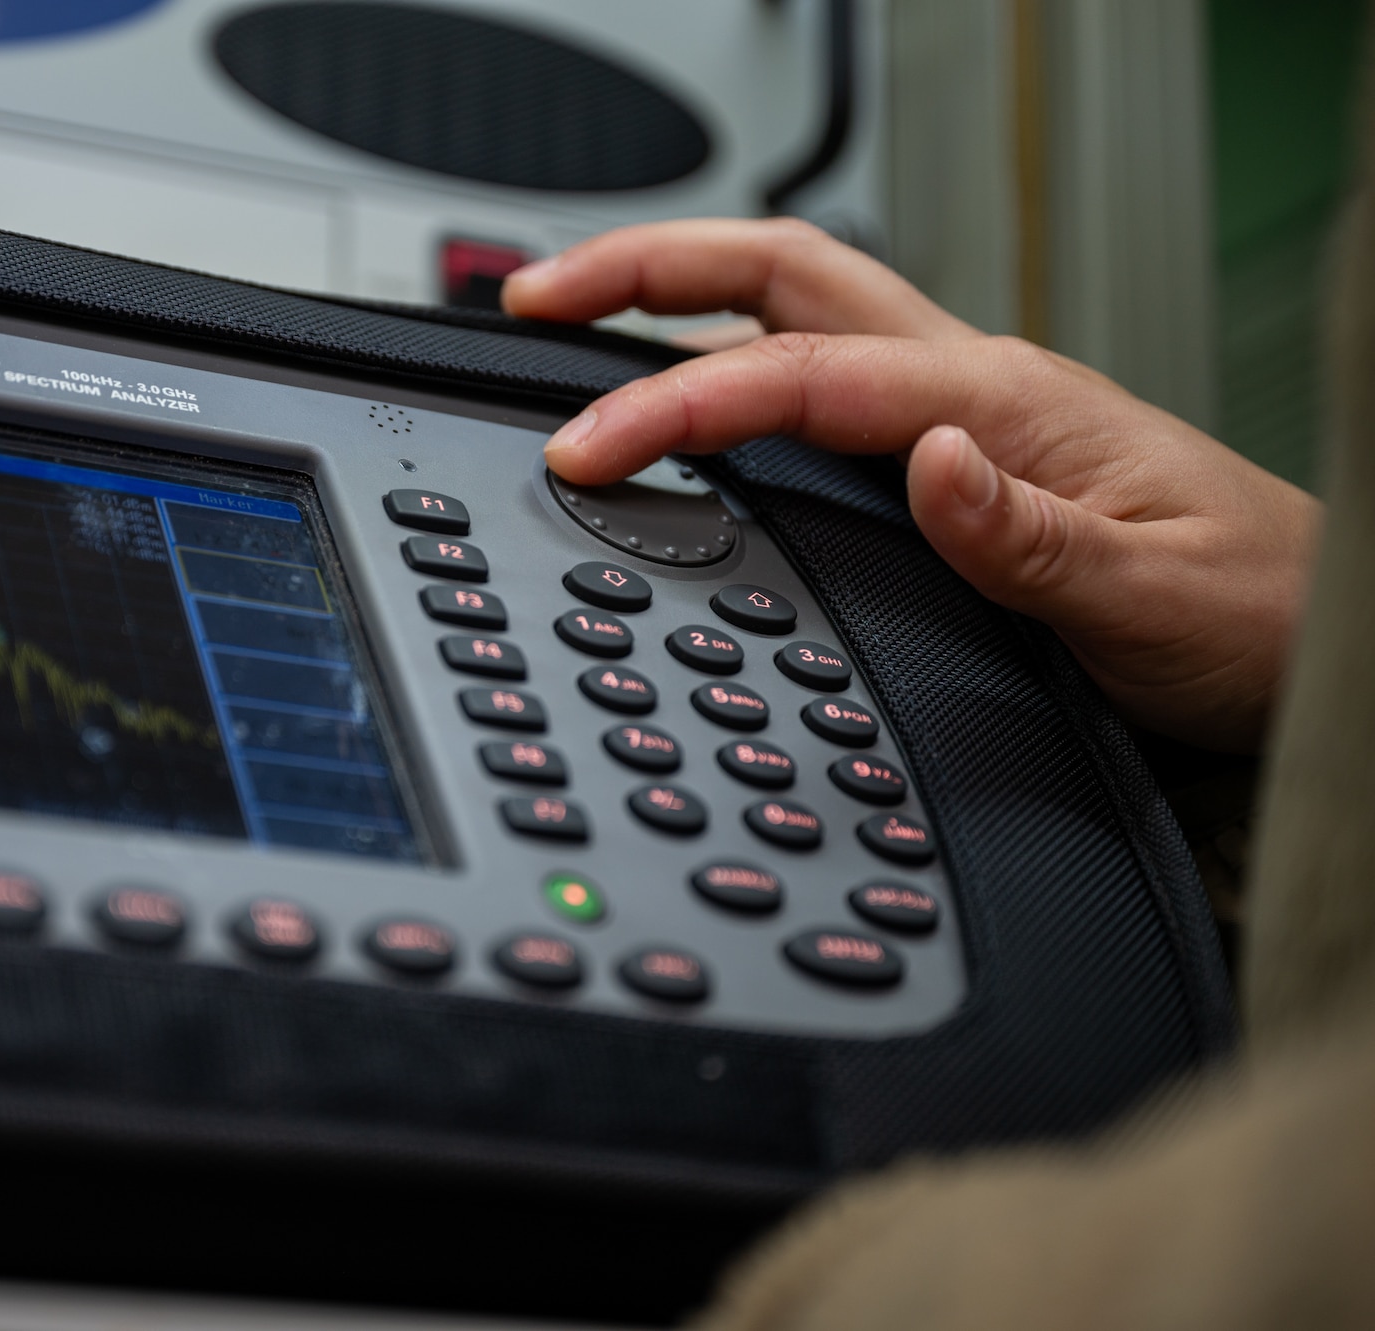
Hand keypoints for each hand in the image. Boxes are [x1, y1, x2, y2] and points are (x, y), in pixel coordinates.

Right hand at [503, 219, 1320, 752]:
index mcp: (1002, 403)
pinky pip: (817, 374)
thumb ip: (1028, 535)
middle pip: (782, 277)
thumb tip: (921, 461)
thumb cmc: (1249, 613)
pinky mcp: (957, 448)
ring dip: (677, 294)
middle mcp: (973, 385)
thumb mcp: (1148, 597)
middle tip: (537, 295)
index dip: (680, 400)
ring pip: (793, 308)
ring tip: (575, 313)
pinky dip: (727, 357)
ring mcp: (961, 408)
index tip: (588, 443)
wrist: (1319, 636)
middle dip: (648, 270)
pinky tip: (692, 387)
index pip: (803, 375)